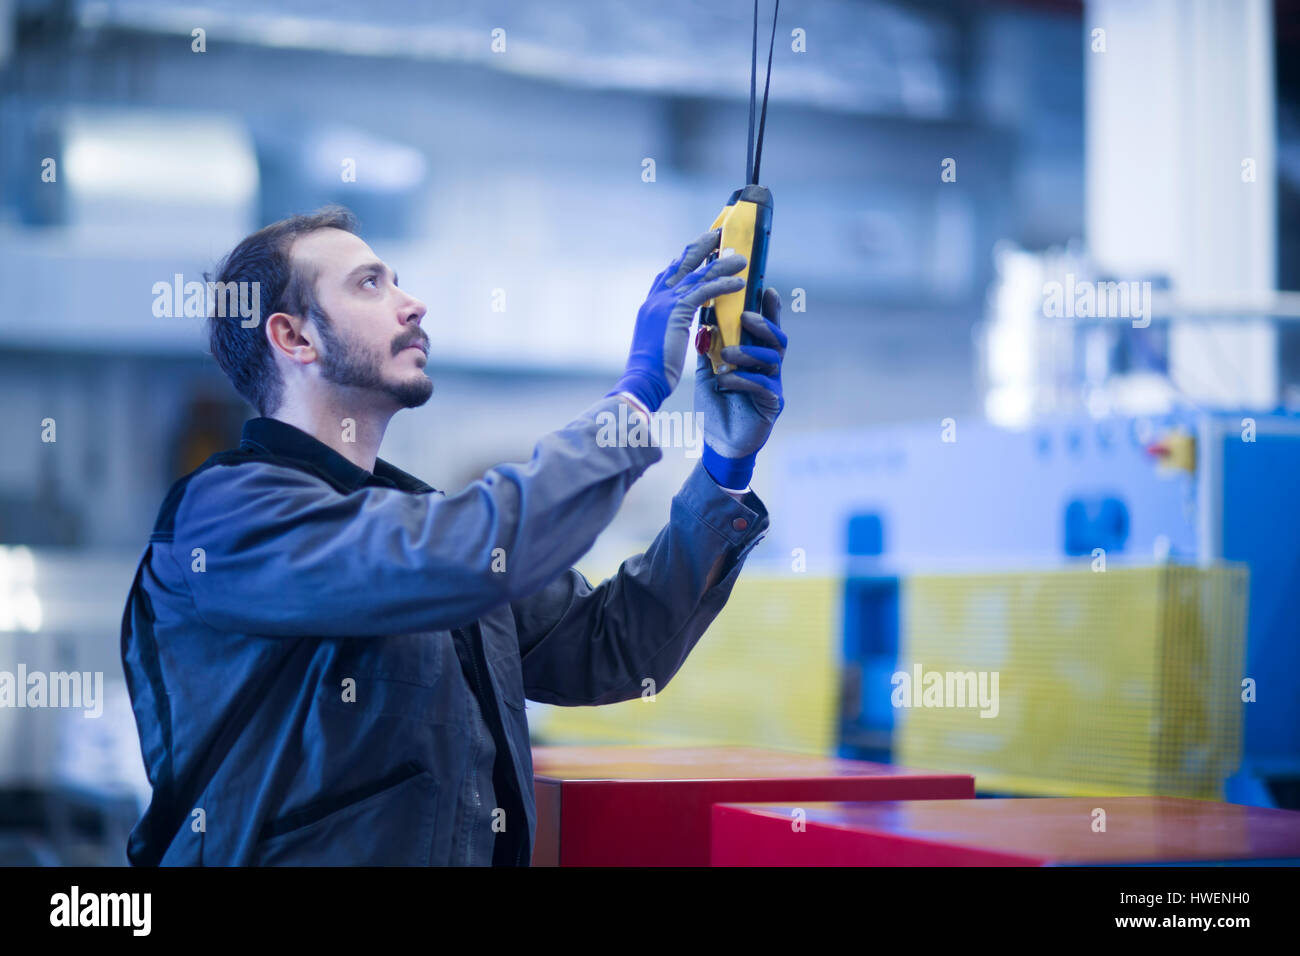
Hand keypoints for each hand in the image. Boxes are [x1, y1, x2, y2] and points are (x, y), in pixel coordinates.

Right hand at [608, 229, 746, 412]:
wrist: (643, 381)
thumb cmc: (653, 371)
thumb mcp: (662, 342)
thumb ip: (672, 328)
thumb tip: (682, 327)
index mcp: (651, 305)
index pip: (670, 273)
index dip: (686, 258)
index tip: (702, 248)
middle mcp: (656, 299)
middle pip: (682, 263)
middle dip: (702, 247)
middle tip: (721, 234)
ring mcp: (664, 303)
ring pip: (697, 275)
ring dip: (722, 264)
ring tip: (742, 259)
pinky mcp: (676, 312)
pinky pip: (705, 292)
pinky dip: (723, 284)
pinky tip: (740, 284)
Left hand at [695, 286, 785, 489]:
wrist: (718, 443)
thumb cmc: (717, 404)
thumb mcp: (708, 370)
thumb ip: (709, 346)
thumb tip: (701, 316)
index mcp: (756, 356)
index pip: (766, 327)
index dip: (770, 308)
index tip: (766, 287)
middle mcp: (769, 368)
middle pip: (778, 338)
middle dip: (763, 324)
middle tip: (744, 316)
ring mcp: (774, 386)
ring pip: (773, 360)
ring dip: (748, 352)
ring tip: (726, 355)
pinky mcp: (772, 405)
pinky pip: (763, 386)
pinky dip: (742, 380)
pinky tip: (724, 381)